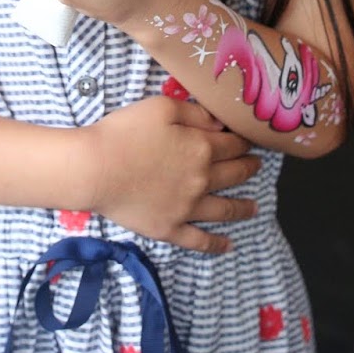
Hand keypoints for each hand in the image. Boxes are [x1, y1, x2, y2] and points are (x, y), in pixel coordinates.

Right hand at [81, 96, 260, 254]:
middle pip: (234, 174)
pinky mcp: (169, 228)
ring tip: (254, 207)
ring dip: (243, 208)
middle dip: (249, 168)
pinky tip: (228, 246)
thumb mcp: (161, 106)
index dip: (244, 141)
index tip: (251, 141)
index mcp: (201, 147)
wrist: (96, 168)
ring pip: (224, 209)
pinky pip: (199, 240)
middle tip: (258, 167)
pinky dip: (216, 244)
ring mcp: (187, 208)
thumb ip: (194, 112)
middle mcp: (202, 180)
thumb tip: (219, 122)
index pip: (232, 144)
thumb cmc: (125, 132)